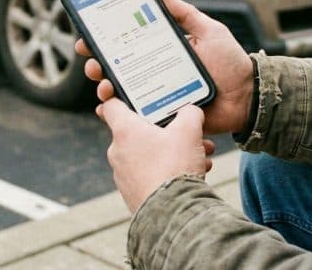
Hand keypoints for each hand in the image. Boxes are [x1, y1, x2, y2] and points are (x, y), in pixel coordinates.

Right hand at [75, 0, 254, 134]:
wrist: (247, 97)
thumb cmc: (230, 63)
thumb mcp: (210, 31)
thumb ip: (187, 15)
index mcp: (162, 52)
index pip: (127, 44)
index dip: (105, 40)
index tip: (89, 35)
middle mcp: (155, 73)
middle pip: (117, 69)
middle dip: (97, 65)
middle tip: (92, 62)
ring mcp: (156, 95)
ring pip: (121, 93)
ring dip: (105, 88)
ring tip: (105, 85)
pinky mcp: (162, 115)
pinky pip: (135, 117)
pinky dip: (118, 114)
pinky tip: (108, 109)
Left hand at [97, 99, 214, 212]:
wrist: (171, 214)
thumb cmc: (174, 167)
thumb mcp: (189, 131)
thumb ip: (190, 113)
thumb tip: (191, 111)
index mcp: (124, 131)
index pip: (111, 105)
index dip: (120, 96)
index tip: (133, 96)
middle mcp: (117, 152)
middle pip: (138, 132)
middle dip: (165, 131)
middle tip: (187, 133)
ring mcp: (122, 175)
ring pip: (148, 155)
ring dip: (172, 153)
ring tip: (199, 156)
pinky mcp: (132, 194)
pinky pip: (150, 175)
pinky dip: (168, 171)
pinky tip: (192, 174)